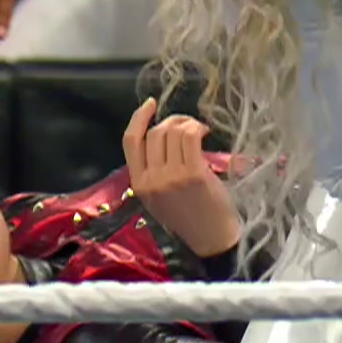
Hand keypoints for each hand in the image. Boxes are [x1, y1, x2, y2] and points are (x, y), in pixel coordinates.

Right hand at [124, 97, 240, 258]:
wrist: (212, 238)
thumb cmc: (189, 216)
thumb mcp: (158, 196)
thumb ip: (152, 170)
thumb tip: (159, 135)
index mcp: (138, 184)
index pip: (130, 141)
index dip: (138, 118)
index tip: (150, 104)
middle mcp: (151, 179)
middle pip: (155, 132)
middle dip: (173, 121)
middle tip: (189, 126)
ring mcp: (171, 176)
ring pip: (172, 131)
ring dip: (188, 124)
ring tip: (199, 131)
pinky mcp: (192, 174)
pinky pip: (189, 136)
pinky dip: (197, 128)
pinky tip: (205, 133)